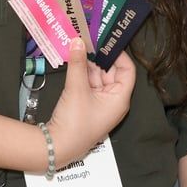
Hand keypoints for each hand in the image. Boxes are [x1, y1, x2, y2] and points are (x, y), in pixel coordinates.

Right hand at [43, 47, 136, 165]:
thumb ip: (78, 63)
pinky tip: (74, 61)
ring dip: (89, 64)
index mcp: (120, 98)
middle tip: (88, 39)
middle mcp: (113, 100)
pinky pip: (89, 85)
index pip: (127, 70)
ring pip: (98, 77)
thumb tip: (78, 41)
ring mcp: (100, 103)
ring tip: (79, 46)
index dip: (118, 54)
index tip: (105, 40)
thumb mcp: (76, 89)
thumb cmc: (75, 121)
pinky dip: (82, 74)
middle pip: (111, 72)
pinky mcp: (88, 105)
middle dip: (100, 57)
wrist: (58, 146)